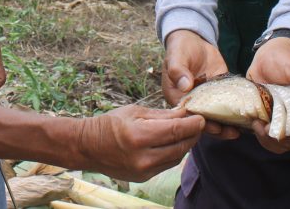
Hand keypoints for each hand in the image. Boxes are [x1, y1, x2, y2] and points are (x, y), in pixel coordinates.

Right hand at [76, 105, 204, 181]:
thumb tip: (184, 114)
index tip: (201, 117)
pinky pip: (167, 164)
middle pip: (180, 146)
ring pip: (176, 157)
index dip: (193, 124)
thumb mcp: (134, 111)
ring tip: (187, 132)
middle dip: (192, 134)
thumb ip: (161, 115)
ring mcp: (144, 170)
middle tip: (198, 123)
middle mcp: (143, 157)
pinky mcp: (144, 178)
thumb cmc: (110, 124)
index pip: (175, 130)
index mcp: (139, 136)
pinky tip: (174, 143)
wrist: (88, 147)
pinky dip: (174, 153)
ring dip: (185, 144)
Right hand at [162, 30, 237, 138]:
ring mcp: (207, 98)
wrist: (194, 39)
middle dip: (216, 127)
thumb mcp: (176, 57)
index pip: (187, 114)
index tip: (210, 126)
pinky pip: (227, 104)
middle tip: (230, 132)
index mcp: (177, 97)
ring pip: (216, 116)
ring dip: (226, 124)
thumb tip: (185, 86)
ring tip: (239, 131)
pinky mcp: (219, 93)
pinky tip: (245, 118)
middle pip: (203, 119)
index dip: (198, 121)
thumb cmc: (180, 48)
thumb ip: (178, 70)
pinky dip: (235, 111)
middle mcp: (192, 101)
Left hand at [246, 37, 289, 150]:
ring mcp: (288, 121)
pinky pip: (271, 140)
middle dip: (288, 139)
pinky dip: (263, 137)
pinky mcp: (273, 121)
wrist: (266, 57)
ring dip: (272, 141)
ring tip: (259, 126)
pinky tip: (255, 123)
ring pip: (287, 144)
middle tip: (270, 127)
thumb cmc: (287, 59)